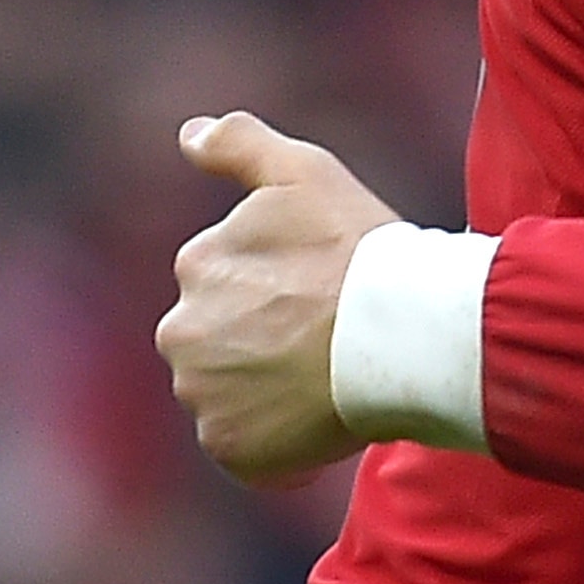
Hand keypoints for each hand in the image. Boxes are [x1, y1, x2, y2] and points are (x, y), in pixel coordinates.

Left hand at [155, 110, 403, 485]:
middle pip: (219, 343)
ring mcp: (202, 395)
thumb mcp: (303, 172)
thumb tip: (188, 135)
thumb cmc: (360, 250)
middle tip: (324, 338)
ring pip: (229, 395)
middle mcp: (181, 333)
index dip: (278, 289)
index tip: (321, 291)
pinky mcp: (230, 447)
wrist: (403, 333)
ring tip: (326, 378)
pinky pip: (244, 448)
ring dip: (266, 391)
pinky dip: (275, 442)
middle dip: (260, 342)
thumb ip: (239, 144)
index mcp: (196, 265)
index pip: (225, 284)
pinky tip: (320, 417)